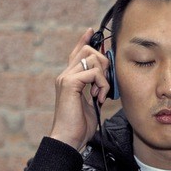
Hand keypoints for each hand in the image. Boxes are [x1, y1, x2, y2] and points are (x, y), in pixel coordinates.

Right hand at [49, 28, 110, 150]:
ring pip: (91, 59)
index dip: (85, 41)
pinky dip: (102, 84)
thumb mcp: (91, 104)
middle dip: (103, 63)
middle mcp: (65, 75)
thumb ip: (95, 89)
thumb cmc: (79, 126)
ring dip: (104, 76)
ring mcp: (66, 78)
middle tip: (105, 85)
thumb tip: (105, 81)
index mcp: (69, 79)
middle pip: (87, 51)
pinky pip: (93, 72)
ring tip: (101, 94)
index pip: (76, 53)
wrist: (69, 139)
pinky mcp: (70, 84)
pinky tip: (99, 97)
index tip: (92, 31)